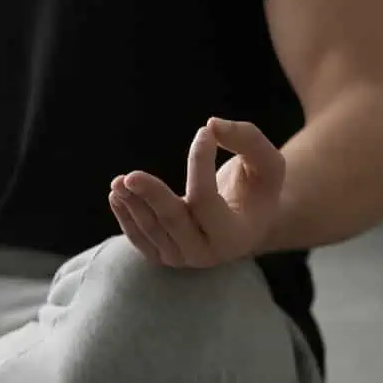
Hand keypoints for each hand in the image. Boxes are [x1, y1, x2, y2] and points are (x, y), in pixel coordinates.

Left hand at [108, 118, 285, 268]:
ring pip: (151, 229)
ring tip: (119, 181)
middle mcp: (207, 253)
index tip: (203, 132)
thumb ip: (246, 140)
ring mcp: (182, 258)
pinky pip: (139, 238)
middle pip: (173, 220)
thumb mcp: (267, 163)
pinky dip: (125, 216)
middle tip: (130, 176)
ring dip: (132, 203)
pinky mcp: (162, 256)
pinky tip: (116, 195)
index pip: (206, 199)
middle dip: (151, 196)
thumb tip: (211, 124)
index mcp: (236, 236)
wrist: (245, 225)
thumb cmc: (256, 190)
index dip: (200, 163)